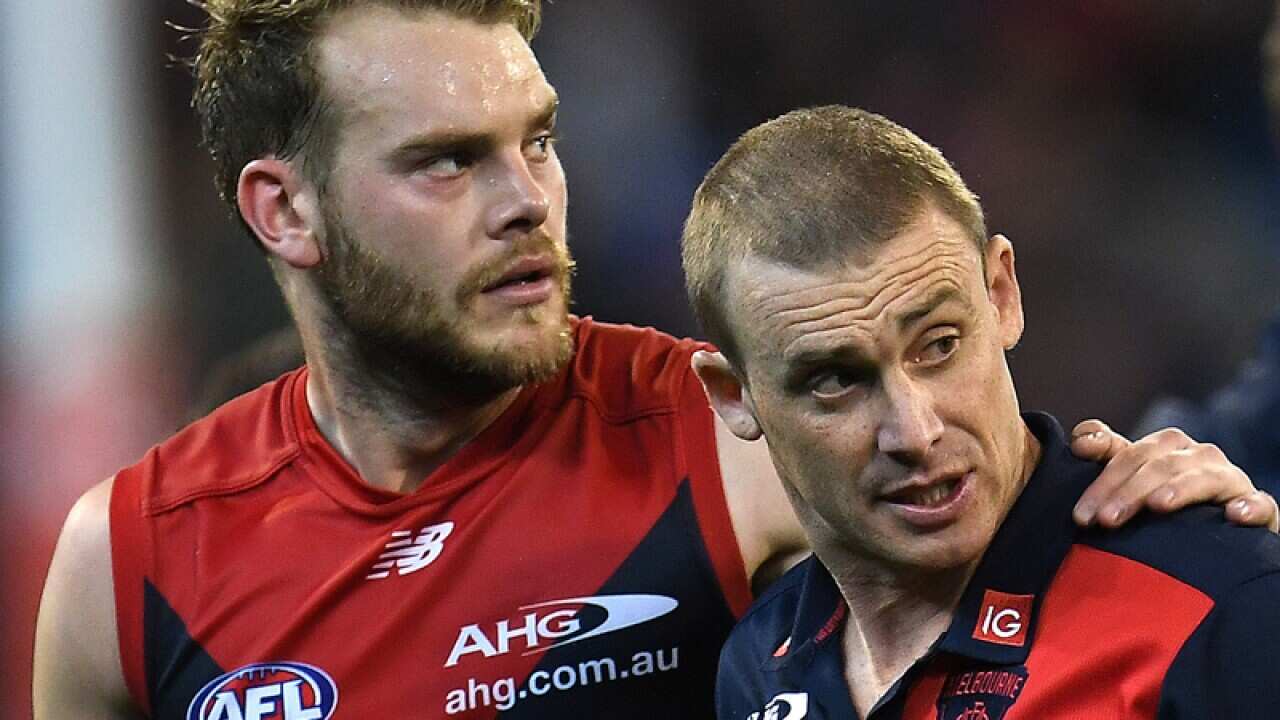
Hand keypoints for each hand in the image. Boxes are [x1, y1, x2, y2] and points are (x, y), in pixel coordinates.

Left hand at [1069, 419, 1278, 531]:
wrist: (1224, 534)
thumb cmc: (1167, 504)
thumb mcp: (1133, 483)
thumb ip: (1106, 458)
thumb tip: (1079, 442)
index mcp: (1163, 449)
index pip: (1128, 450)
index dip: (1101, 459)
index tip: (1079, 471)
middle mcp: (1195, 457)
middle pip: (1156, 465)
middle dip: (1126, 491)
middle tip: (1101, 520)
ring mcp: (1229, 480)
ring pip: (1201, 477)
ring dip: (1177, 490)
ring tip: (1156, 506)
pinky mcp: (1257, 508)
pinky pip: (1260, 504)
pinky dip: (1250, 506)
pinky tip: (1234, 515)